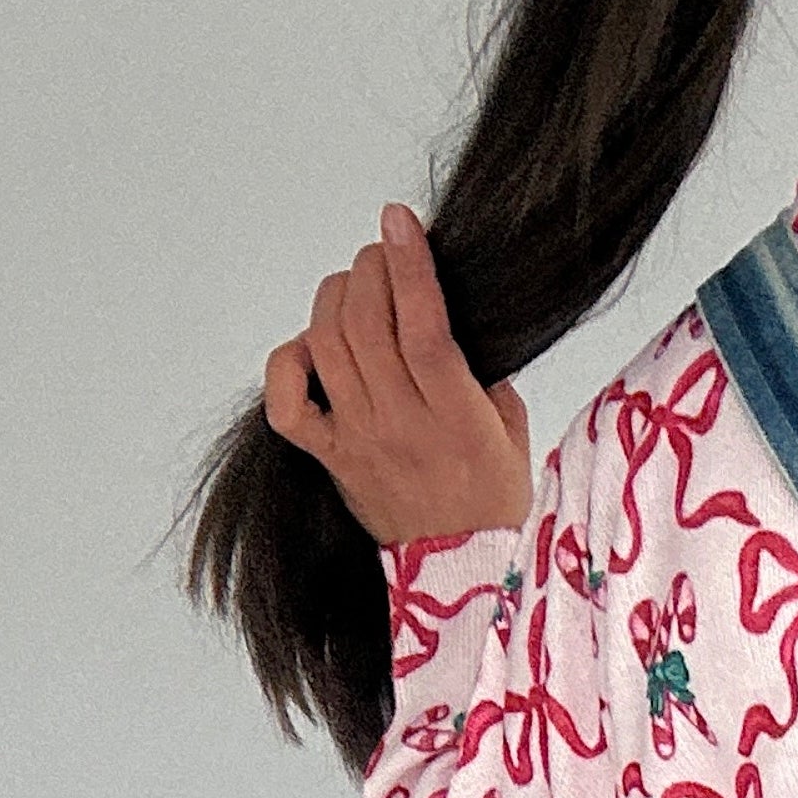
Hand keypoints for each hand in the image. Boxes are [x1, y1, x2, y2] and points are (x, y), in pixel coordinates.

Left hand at [263, 205, 532, 547]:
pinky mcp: (331, 458)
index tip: (401, 220)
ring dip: (336, 299)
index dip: (409, 267)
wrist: (462, 577)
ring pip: (327, 344)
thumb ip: (484, 372)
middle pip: (365, 323)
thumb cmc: (493, 502)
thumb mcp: (511, 430)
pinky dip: (289, 362)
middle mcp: (400, 426)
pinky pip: (286, 403)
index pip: (422, 328)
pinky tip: (313, 350)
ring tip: (358, 293)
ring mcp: (358, 441)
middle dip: (371, 270)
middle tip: (384, 258)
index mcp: (455, 419)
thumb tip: (452, 317)